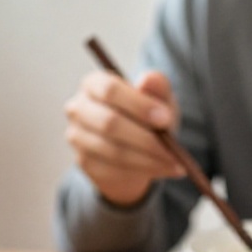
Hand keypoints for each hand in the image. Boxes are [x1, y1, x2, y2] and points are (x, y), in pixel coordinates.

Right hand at [64, 70, 184, 206]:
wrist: (133, 146)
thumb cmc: (146, 115)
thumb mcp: (157, 98)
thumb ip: (157, 87)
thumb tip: (148, 79)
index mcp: (93, 83)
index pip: (110, 90)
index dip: (139, 105)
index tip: (165, 118)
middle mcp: (78, 108)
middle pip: (109, 123)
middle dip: (144, 138)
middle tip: (172, 149)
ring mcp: (77, 137)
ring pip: (113, 151)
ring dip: (148, 160)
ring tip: (173, 163)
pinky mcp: (83, 162)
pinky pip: (114, 171)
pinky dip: (143, 172)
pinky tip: (163, 170)